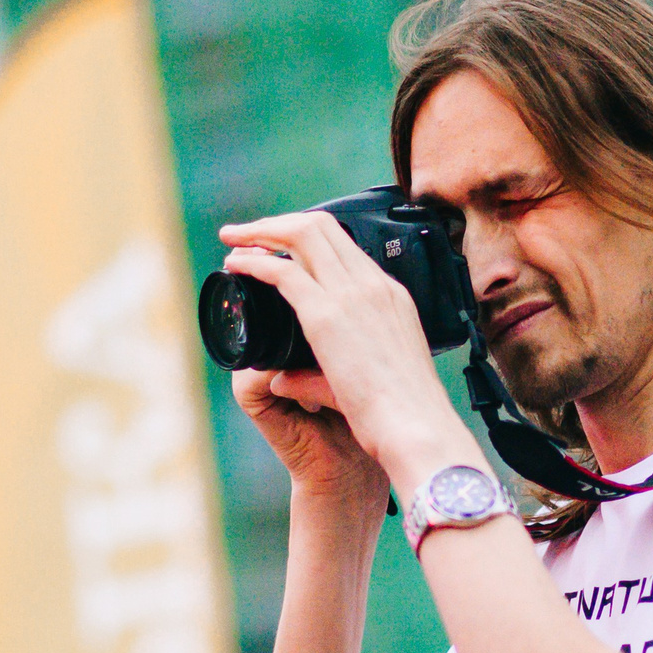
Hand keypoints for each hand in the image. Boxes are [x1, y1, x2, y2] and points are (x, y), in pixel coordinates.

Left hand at [217, 211, 477, 486]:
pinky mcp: (327, 317)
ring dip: (261, 232)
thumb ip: (333, 371)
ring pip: (301, 236)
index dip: (306, 236)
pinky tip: (236, 265)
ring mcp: (352, 296)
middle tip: (247, 233)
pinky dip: (255, 261)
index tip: (279, 245)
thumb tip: (287, 376)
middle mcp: (374, 285)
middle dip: (278, 223)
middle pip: (321, 227)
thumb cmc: (405, 414)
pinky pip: (283, 271)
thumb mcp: (376, 377)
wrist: (418, 428)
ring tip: (233, 241)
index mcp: (391, 296)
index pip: (346, 245)